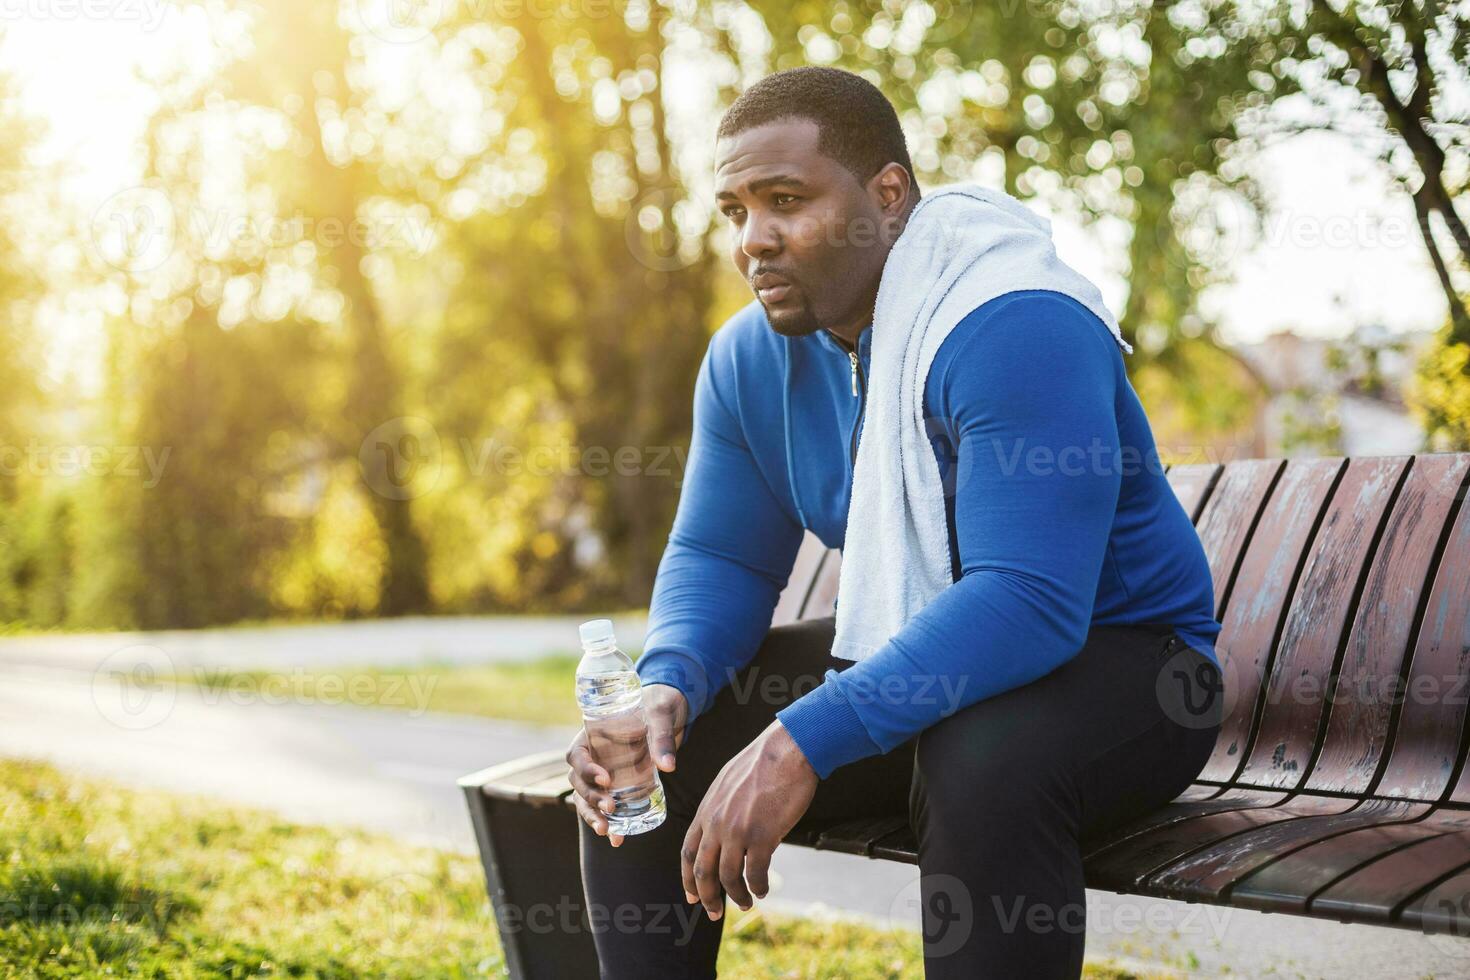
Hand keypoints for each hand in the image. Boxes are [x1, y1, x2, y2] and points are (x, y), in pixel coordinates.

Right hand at [567, 683, 687, 846]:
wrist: (669, 709)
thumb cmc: (659, 704)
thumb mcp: (661, 714)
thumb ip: (662, 737)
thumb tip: (668, 766)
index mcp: (593, 733)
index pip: (577, 754)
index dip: (586, 768)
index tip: (606, 778)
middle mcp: (593, 755)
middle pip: (578, 781)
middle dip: (591, 797)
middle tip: (610, 807)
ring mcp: (603, 772)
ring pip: (586, 797)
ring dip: (593, 815)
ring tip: (607, 831)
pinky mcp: (618, 785)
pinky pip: (605, 806)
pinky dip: (610, 823)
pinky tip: (618, 839)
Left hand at [682, 720, 817, 919]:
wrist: (788, 750)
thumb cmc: (764, 763)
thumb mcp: (728, 782)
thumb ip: (720, 808)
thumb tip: (724, 830)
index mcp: (706, 809)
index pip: (688, 851)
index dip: (687, 878)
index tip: (692, 896)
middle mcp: (716, 822)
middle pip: (702, 870)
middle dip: (706, 896)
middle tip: (713, 913)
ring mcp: (737, 830)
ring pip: (728, 877)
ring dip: (736, 896)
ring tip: (746, 903)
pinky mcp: (761, 836)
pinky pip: (755, 873)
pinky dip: (758, 886)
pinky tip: (763, 890)